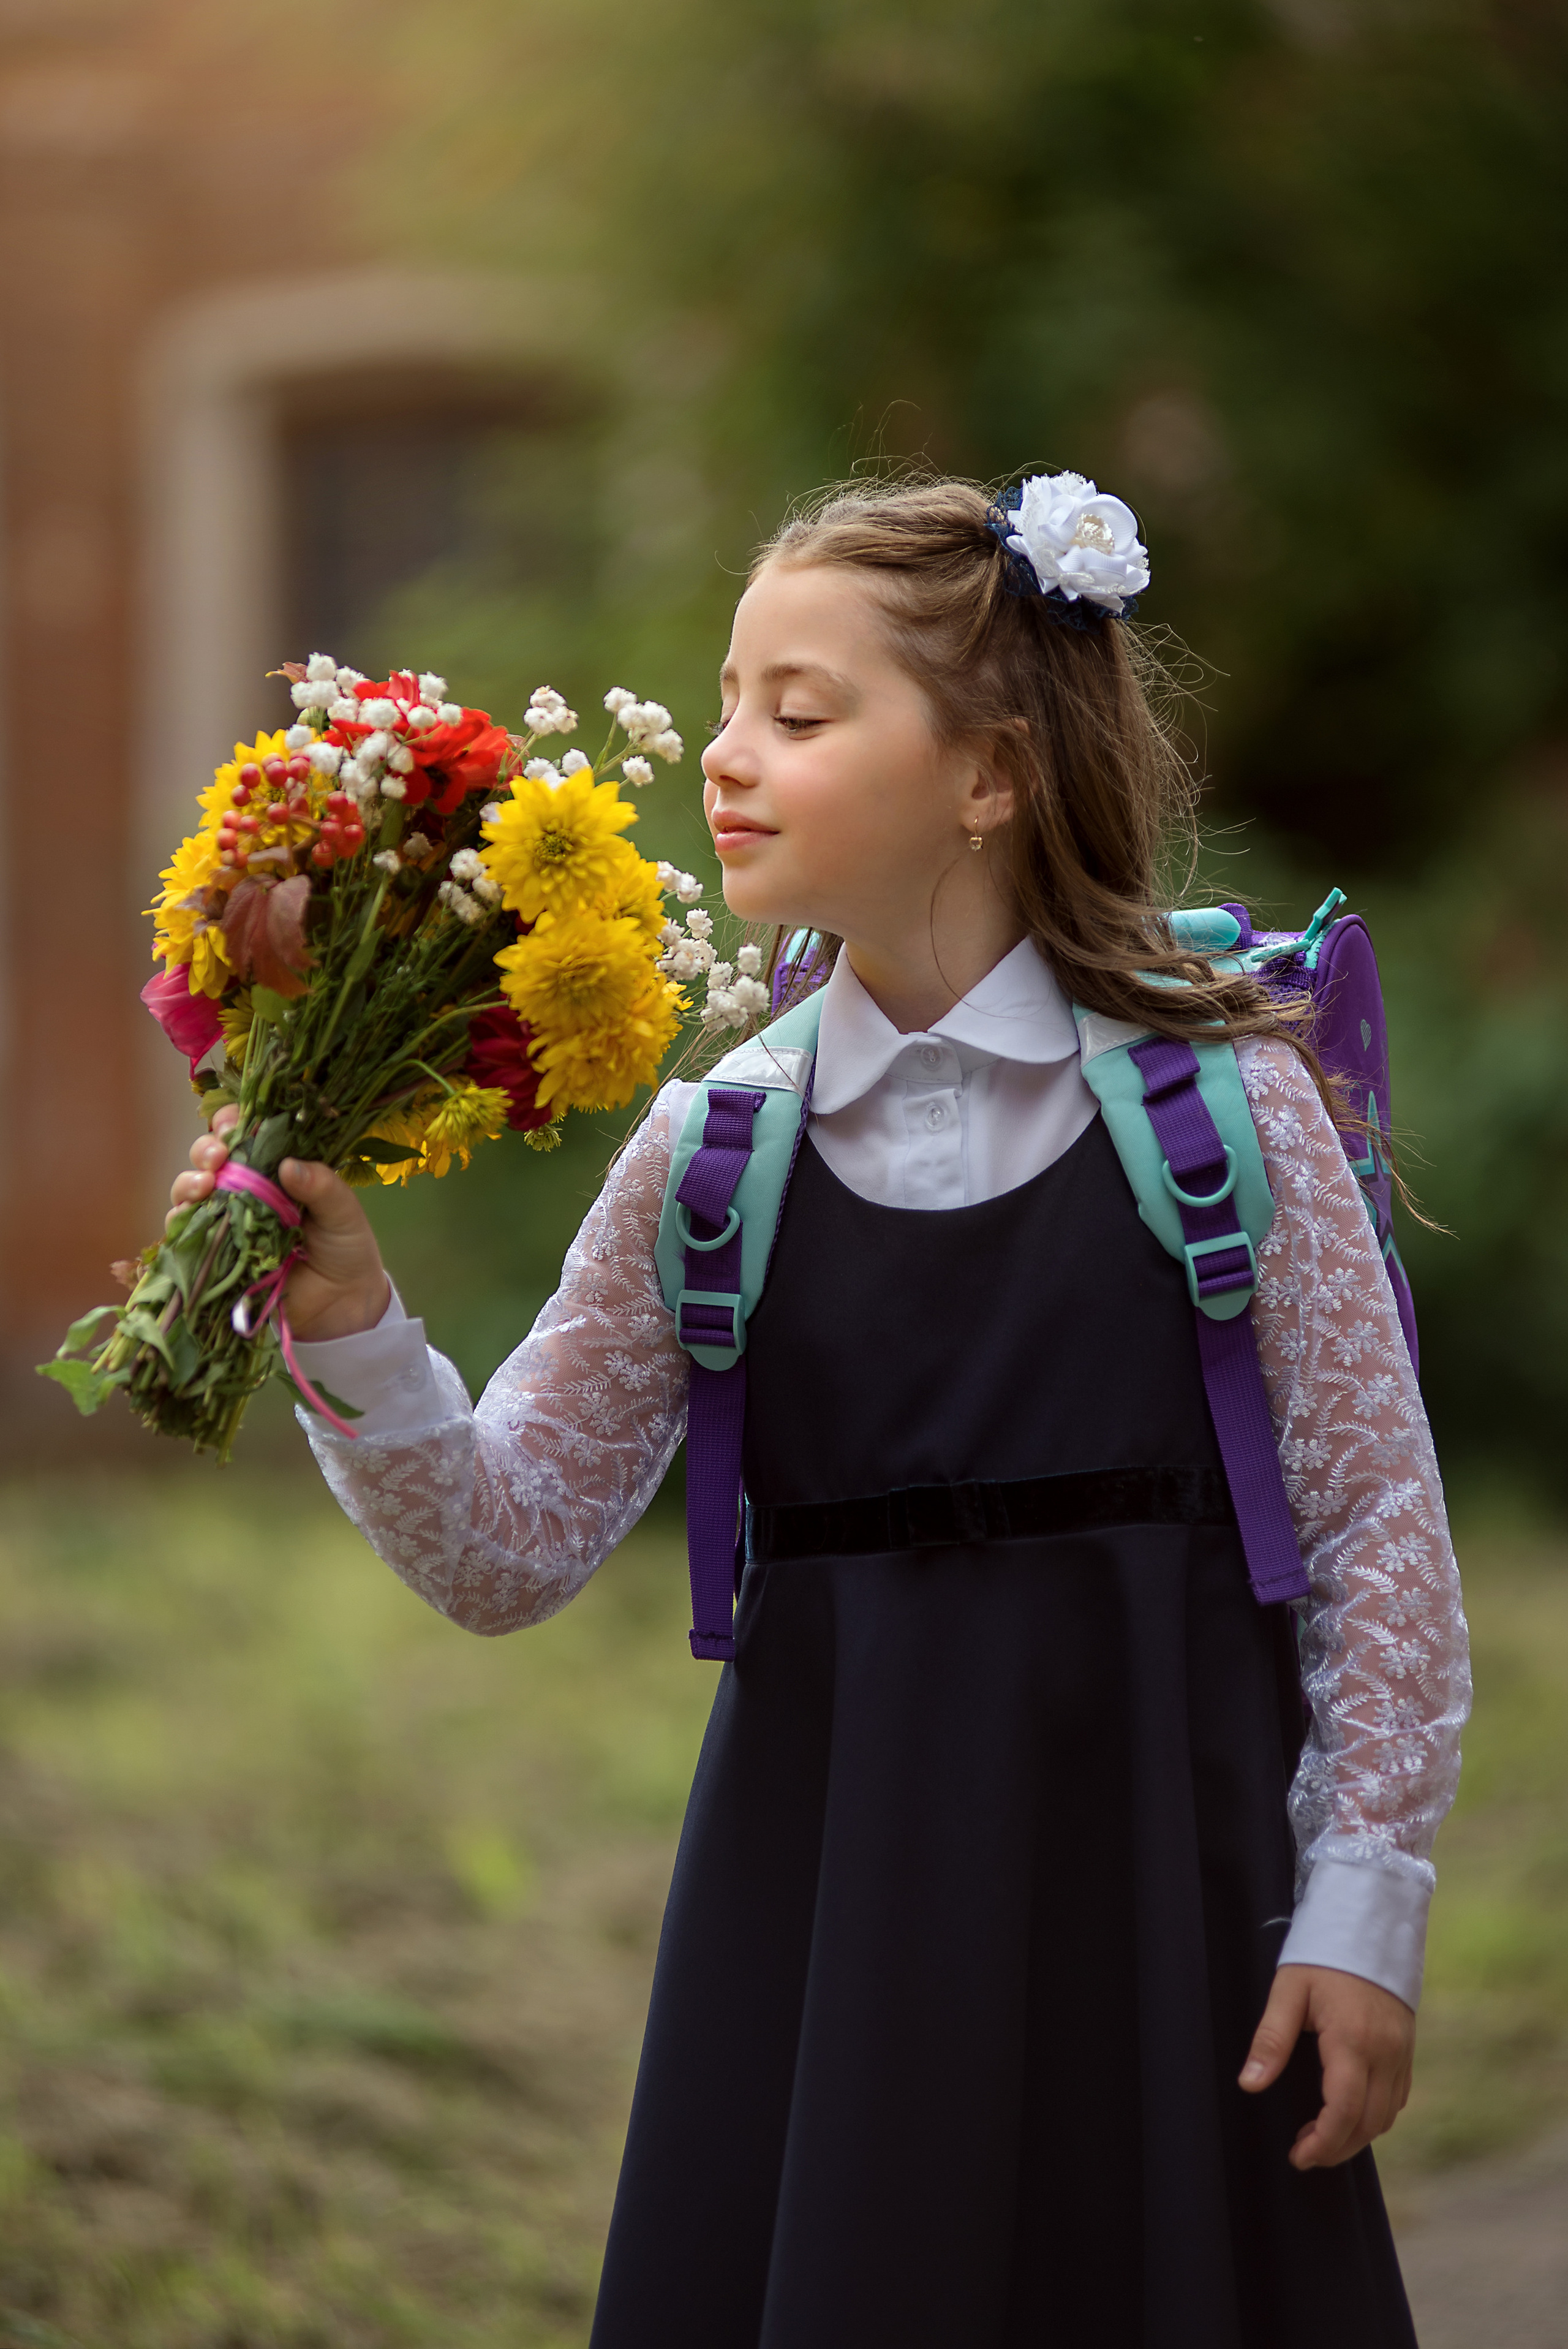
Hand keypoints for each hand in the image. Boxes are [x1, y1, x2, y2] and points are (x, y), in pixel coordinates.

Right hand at [168, 1104, 390, 1342]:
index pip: (246, 1136)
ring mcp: (228, 1222)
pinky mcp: (216, 1254)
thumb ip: (322, 1186)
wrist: (342, 1305)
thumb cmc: (346, 1249)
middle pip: (210, 1160)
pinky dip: (182, 1223)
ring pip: (191, 1193)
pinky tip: (188, 1215)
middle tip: (218, 1156)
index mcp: (277, 1170)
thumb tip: (289, 1164)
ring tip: (205, 1185)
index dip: (232, 1125)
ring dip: (188, 1183)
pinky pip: (188, 1235)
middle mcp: (246, 1191)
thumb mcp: (344, 1213)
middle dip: (206, 1150)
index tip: (233, 1126)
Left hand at [1240, 1964, 1414, 2169]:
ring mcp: (1401, 2051)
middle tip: (1306, 2153)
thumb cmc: (1323, 1954)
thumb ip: (1271, 2040)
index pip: (1343, 2111)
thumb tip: (1250, 2083)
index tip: (1299, 2156)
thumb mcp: (1288, 1990)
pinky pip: (1397, 2097)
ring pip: (1387, 2115)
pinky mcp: (1407, 2047)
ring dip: (1357, 2136)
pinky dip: (1376, 2116)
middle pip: (1368, 2123)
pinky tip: (1351, 2113)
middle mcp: (1385, 2052)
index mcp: (1353, 2040)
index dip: (1322, 2143)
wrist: (1369, 1922)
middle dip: (1337, 2148)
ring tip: (1322, 2137)